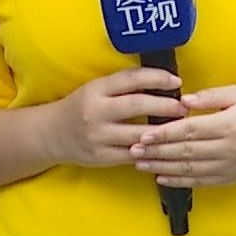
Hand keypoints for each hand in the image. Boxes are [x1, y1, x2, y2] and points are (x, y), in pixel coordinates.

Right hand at [44, 68, 186, 169]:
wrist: (51, 134)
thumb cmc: (82, 107)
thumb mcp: (97, 89)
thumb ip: (124, 86)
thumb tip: (164, 82)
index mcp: (96, 89)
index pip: (131, 79)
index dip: (157, 78)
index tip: (177, 82)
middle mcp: (95, 111)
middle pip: (137, 105)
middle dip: (166, 106)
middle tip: (184, 107)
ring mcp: (97, 136)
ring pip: (138, 134)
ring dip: (163, 132)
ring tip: (180, 128)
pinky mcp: (100, 157)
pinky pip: (132, 155)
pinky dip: (150, 151)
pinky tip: (163, 147)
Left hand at [130, 86, 235, 188]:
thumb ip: (210, 96)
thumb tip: (182, 101)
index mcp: (230, 125)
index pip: (190, 130)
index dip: (165, 133)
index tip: (143, 133)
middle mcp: (228, 149)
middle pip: (185, 151)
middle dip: (156, 151)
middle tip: (133, 149)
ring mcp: (228, 167)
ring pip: (188, 169)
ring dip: (161, 167)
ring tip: (139, 163)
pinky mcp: (228, 179)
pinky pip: (198, 182)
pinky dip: (178, 180)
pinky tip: (160, 176)